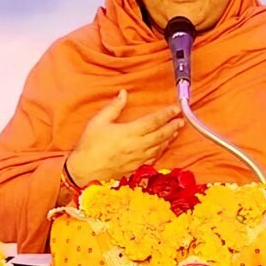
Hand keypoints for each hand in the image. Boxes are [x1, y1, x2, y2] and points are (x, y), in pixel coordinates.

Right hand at [66, 90, 183, 185]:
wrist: (83, 172)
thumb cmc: (89, 146)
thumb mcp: (98, 122)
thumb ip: (113, 107)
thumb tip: (123, 93)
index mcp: (128, 133)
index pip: (153, 121)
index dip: (166, 114)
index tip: (175, 109)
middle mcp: (136, 146)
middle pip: (160, 135)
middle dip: (172, 126)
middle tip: (181, 120)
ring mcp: (137, 159)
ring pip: (159, 147)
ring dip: (169, 138)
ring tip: (176, 131)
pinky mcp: (135, 168)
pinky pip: (153, 158)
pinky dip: (161, 150)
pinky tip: (163, 146)